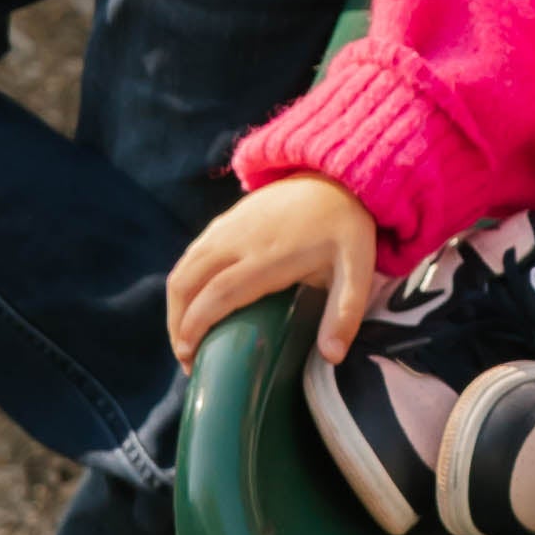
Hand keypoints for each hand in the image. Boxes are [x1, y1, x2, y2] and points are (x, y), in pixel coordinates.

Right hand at [167, 176, 382, 367]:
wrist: (335, 176)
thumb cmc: (345, 228)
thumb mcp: (357, 269)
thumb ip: (345, 313)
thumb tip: (333, 357)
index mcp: (269, 256)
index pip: (219, 292)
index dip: (197, 324)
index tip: (190, 356)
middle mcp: (239, 239)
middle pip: (188, 280)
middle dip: (177, 322)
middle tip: (187, 357)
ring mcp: (228, 227)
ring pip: (184, 266)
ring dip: (177, 304)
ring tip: (186, 337)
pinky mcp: (225, 220)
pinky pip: (192, 253)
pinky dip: (184, 282)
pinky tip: (195, 303)